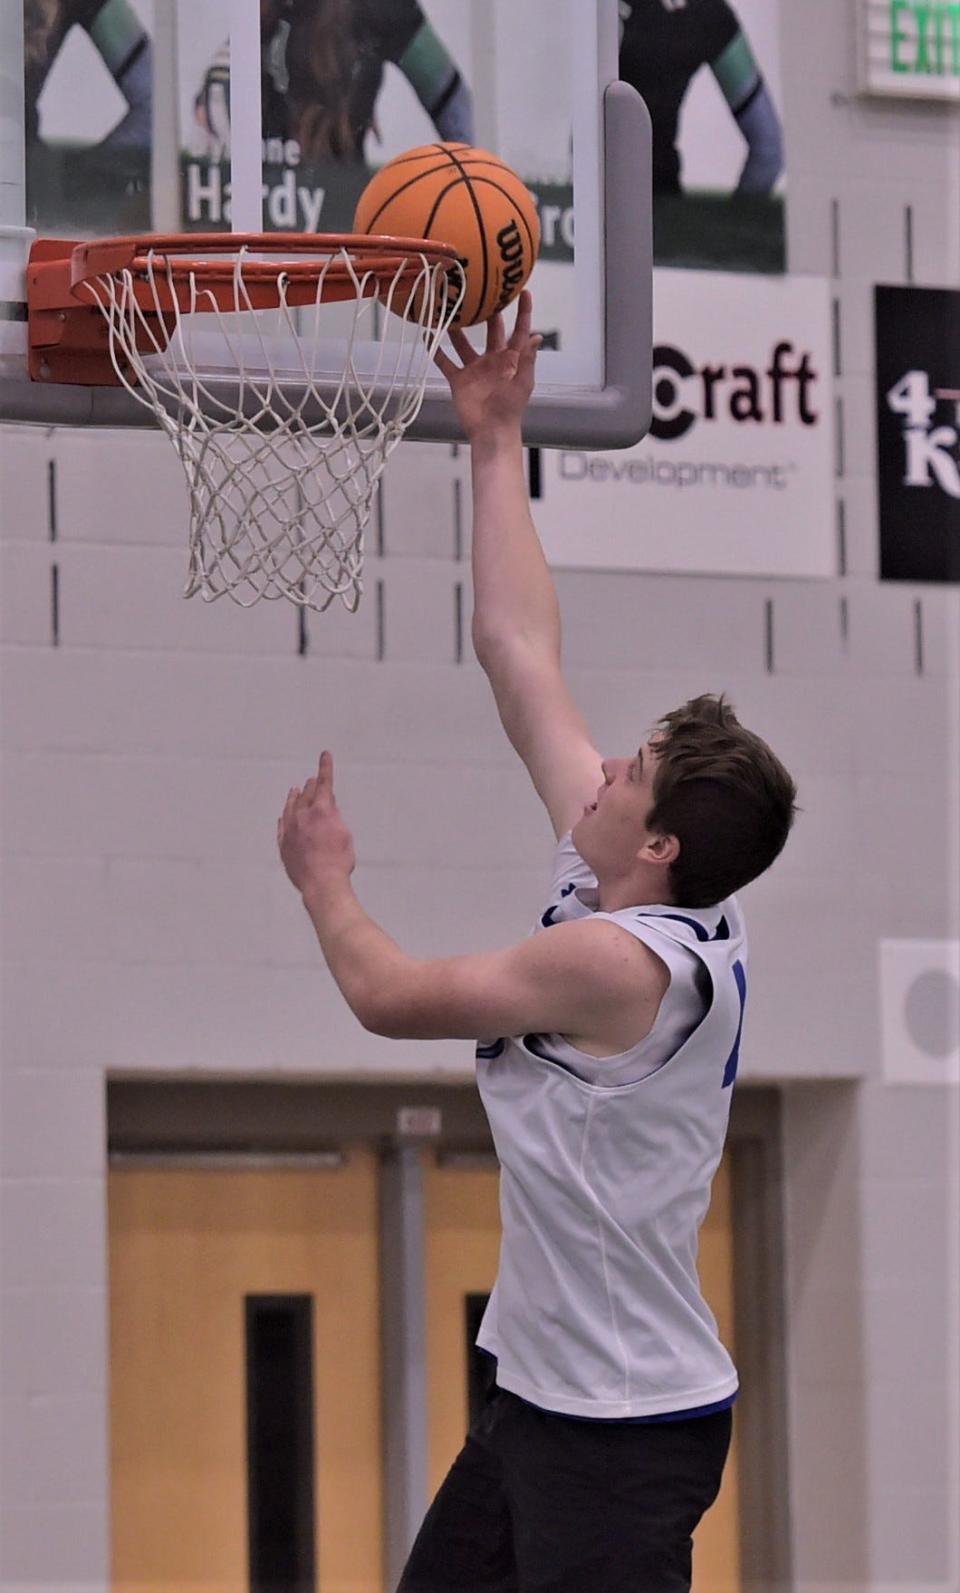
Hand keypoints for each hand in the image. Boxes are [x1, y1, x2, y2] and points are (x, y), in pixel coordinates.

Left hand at [278, 751, 355, 896]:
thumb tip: (328, 808)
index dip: (325, 768)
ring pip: (290, 808)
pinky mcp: (284, 846)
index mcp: (321, 811)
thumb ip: (334, 817)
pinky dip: (284, 819)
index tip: (325, 754)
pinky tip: (283, 817)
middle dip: (310, 785)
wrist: (321, 883)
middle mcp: (302, 817)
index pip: (324, 784)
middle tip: (312, 779)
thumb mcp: (344, 834)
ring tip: (294, 790)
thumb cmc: (339, 861)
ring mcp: (290, 831)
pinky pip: (282, 827)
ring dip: (294, 798)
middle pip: (305, 794)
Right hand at [433, 291, 541, 440]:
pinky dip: (436, 351)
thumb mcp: (522, 381)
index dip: (523, 312)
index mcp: (511, 359)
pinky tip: (426, 336)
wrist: (491, 431)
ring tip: (449, 309)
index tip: (523, 292)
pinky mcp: (459, 379)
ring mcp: (475, 369)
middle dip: (488, 312)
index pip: (519, 330)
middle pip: (491, 330)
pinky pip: (445, 362)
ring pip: (463, 343)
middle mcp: (492, 360)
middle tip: (481, 292)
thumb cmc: (510, 408)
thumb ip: (526, 358)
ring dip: (457, 329)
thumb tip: (536, 335)